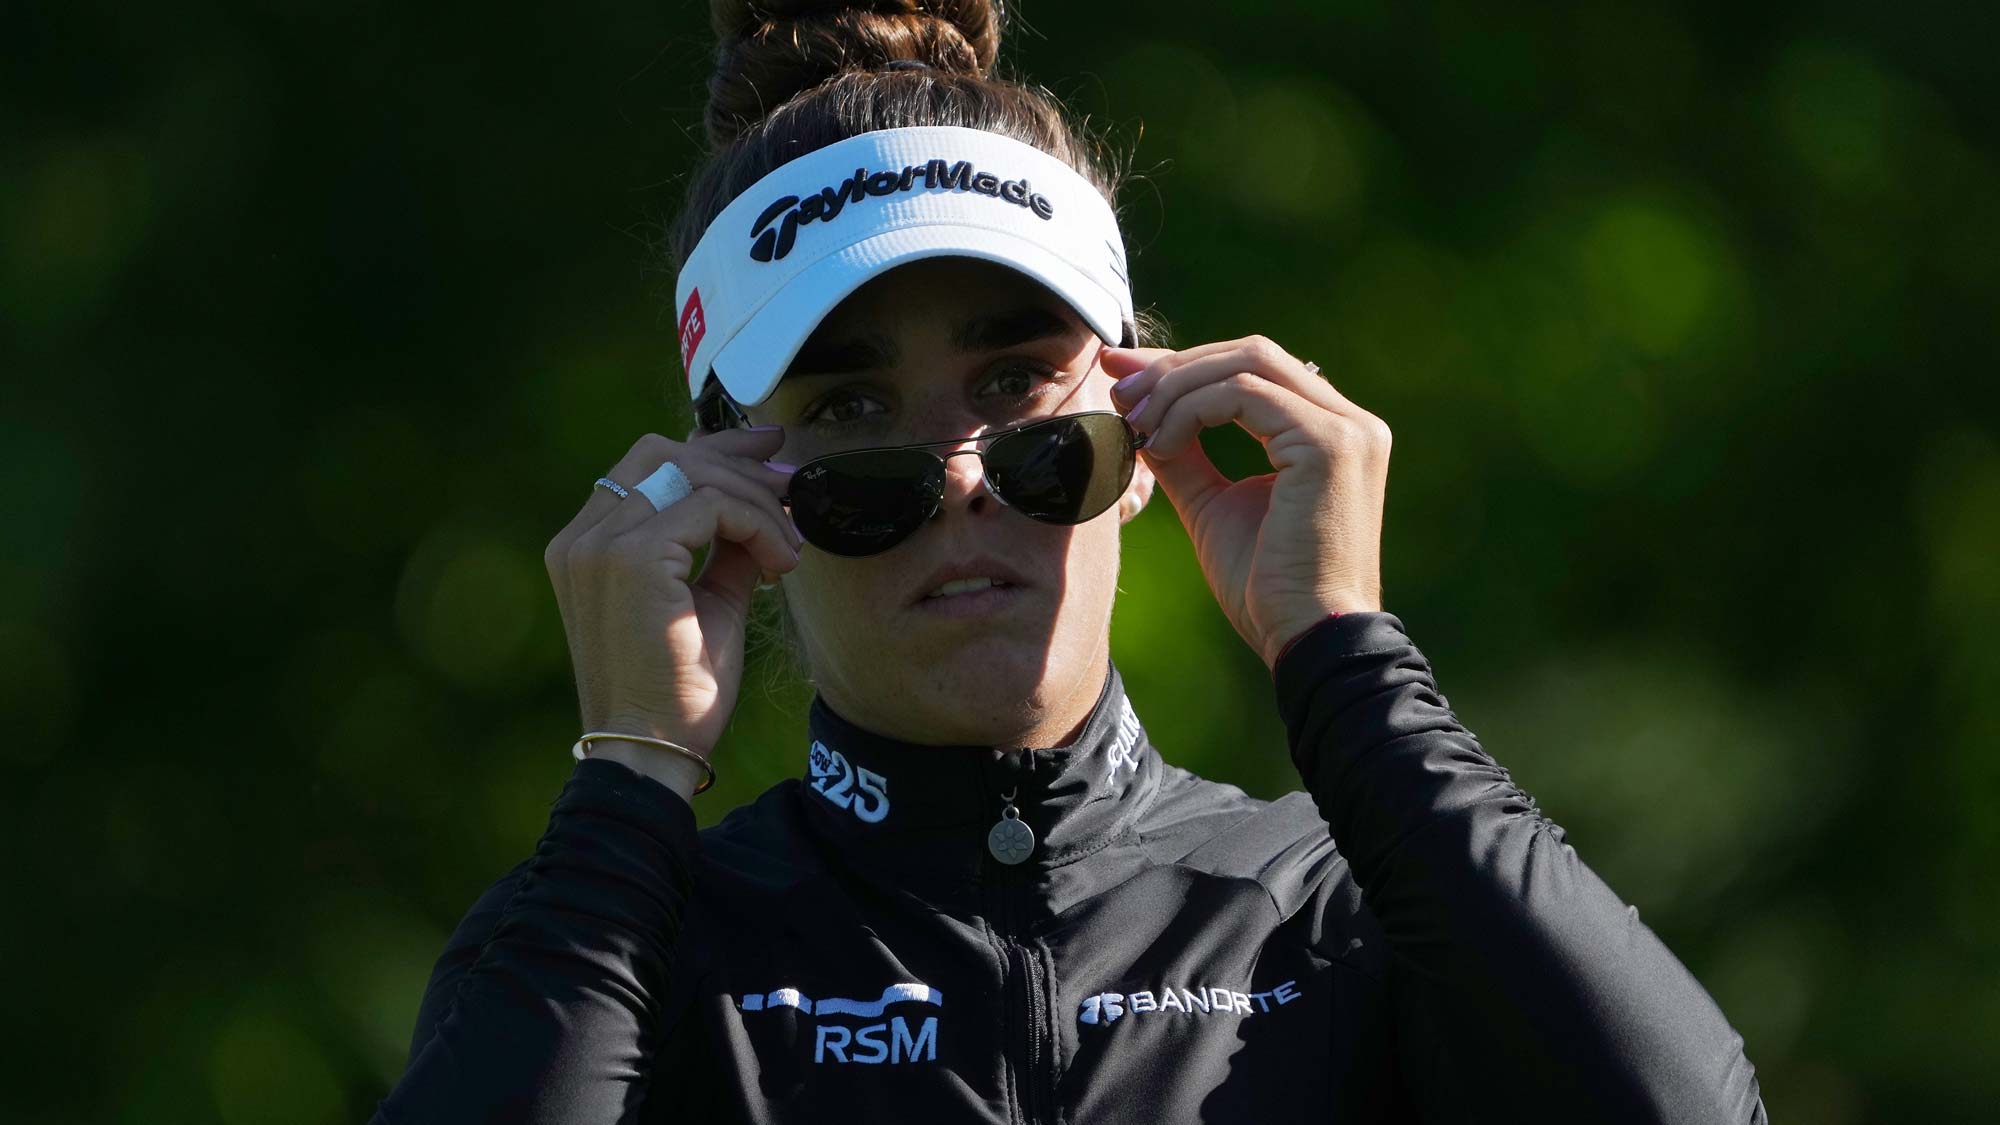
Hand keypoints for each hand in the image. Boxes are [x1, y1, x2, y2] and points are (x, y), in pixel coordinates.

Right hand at [543, 427, 801, 795]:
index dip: (712, 449)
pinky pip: (710, 506)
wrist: (654, 751)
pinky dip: (756, 524)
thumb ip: (725, 551)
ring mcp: (599, 544)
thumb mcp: (710, 602)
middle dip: (736, 459)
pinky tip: (779, 565)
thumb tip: (763, 508)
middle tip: (792, 482)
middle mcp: (582, 537)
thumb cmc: (680, 691)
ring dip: (755, 498)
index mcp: (587, 545)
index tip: (768, 451)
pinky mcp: (631, 557)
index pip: (647, 465)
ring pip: (690, 472)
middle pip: (663, 451)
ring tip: (791, 543)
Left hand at [1103, 336, 1388, 669]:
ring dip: (1177, 386)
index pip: (1253, 369)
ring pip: (1246, 364)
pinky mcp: (1331, 443)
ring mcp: (1346, 428)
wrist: (1305, 639)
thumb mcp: (1213, 505)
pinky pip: (1244, 395)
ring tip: (1133, 421)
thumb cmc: (1266, 589)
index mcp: (1329, 432)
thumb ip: (1184, 455)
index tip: (1123, 371)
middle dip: (1175, 366)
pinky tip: (1161, 443)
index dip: (1183, 363)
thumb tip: (1140, 414)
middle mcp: (1349, 421)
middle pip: (1251, 353)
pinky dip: (1191, 409)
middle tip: (1120, 392)